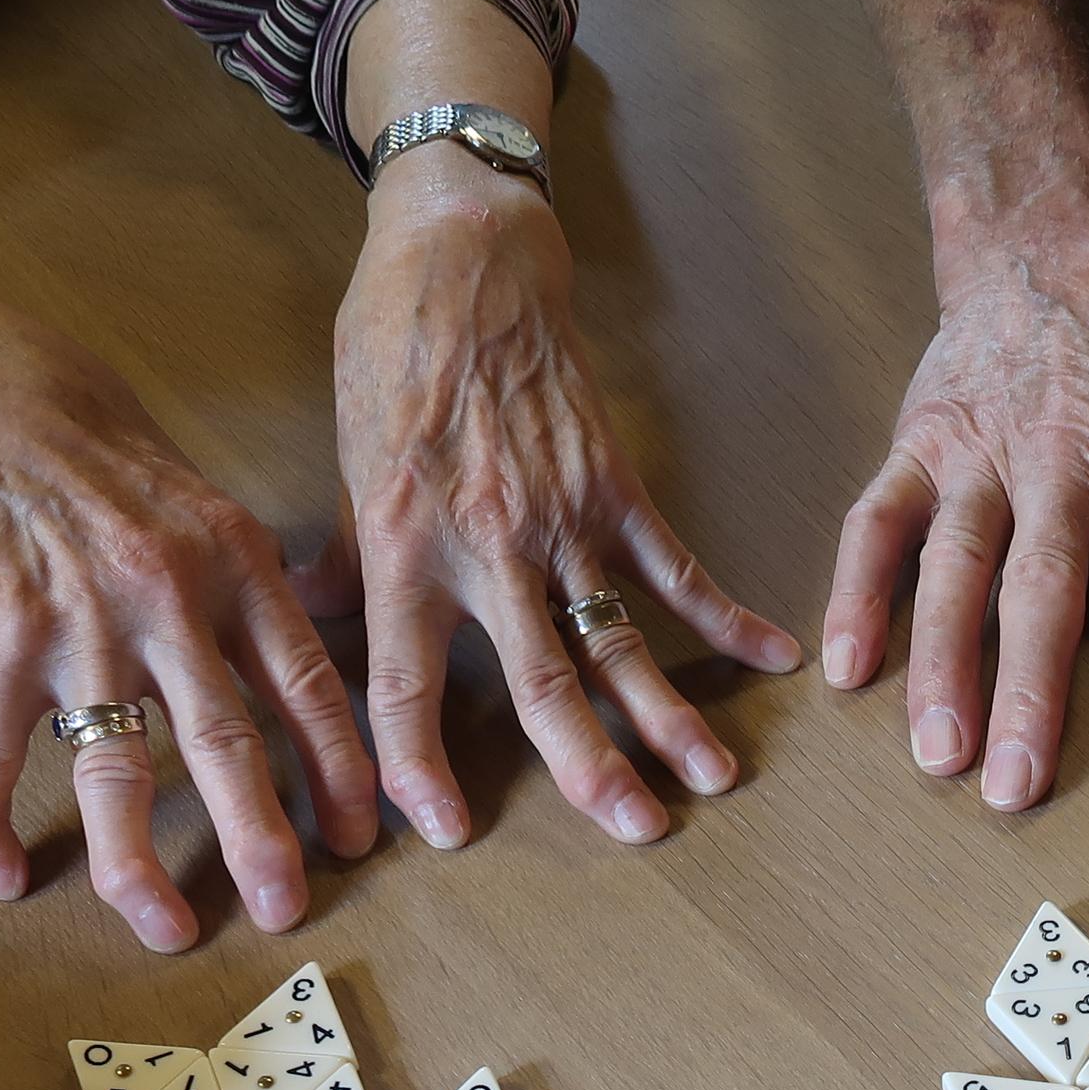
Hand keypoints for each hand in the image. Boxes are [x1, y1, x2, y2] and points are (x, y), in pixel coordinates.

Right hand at [0, 280, 377, 950]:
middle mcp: (168, 598)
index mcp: (237, 567)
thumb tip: (310, 674)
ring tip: (164, 926)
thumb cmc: (101, 452)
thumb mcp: (207, 503)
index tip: (359, 837)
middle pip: (226, 743)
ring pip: (117, 769)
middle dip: (262, 838)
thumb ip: (255, 592)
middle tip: (286, 909)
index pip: (308, 686)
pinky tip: (2, 878)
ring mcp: (79, 622)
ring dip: (139, 862)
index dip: (339, 769)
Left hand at [312, 161, 798, 848]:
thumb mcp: (347, 462)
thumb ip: (346, 559)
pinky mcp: (614, 485)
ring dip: (671, 715)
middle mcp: (488, 547)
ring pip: (620, 638)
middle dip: (590, 768)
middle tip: (633, 832)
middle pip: (543, 683)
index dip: (420, 766)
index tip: (443, 830)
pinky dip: (728, 614)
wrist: (463, 258)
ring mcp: (562, 519)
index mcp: (406, 549)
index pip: (405, 684)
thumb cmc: (391, 352)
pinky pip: (676, 565)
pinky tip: (777, 656)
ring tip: (714, 779)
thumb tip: (311, 623)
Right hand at [825, 202, 1088, 805]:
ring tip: (938, 755)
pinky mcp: (919, 442)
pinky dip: (856, 593)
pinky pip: (876, 522)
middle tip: (1016, 791)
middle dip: (1027, 696)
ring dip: (940, 666)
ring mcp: (979, 451)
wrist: (1051, 236)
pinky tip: (846, 668)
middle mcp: (1059, 459)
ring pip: (955, 568)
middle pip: (1042, 590)